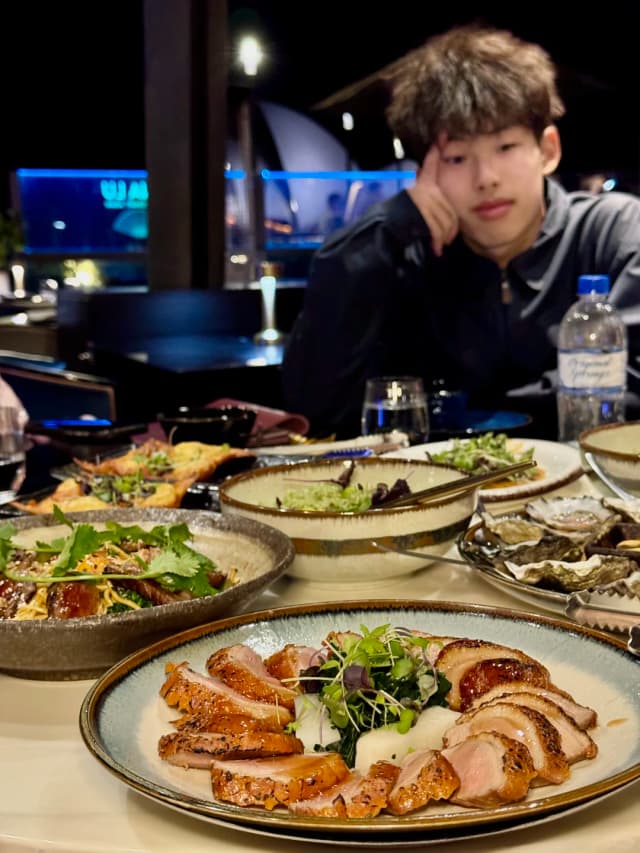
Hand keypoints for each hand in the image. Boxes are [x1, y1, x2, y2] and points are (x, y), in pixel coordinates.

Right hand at [407, 141, 458, 256]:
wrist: (382, 234)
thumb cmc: (396, 222)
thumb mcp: (412, 204)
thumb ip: (425, 197)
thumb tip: (428, 185)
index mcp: (421, 185)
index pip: (431, 163)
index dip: (437, 149)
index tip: (442, 134)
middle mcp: (422, 189)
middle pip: (448, 207)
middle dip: (451, 227)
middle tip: (449, 238)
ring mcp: (422, 201)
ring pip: (445, 220)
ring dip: (444, 237)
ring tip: (440, 245)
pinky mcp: (421, 214)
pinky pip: (437, 229)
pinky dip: (437, 241)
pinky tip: (436, 249)